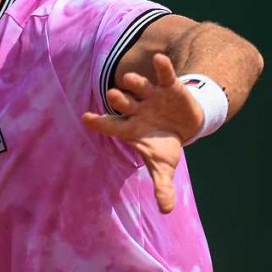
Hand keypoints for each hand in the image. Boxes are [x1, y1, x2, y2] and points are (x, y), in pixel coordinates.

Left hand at [81, 53, 202, 213]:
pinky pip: (164, 75)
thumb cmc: (165, 145)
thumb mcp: (164, 166)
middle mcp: (136, 109)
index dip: (99, 122)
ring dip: (135, 83)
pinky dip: (162, 68)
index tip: (86, 117)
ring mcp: (151, 96)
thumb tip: (166, 211)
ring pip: (139, 87)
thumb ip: (162, 185)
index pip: (110, 125)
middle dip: (119, 100)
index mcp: (130, 128)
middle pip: (123, 103)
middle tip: (113, 96)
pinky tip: (160, 60)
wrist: (185, 125)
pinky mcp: (169, 86)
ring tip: (130, 79)